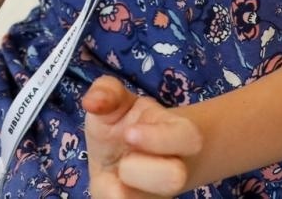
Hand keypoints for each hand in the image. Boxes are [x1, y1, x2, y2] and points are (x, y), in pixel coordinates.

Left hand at [82, 76, 203, 197]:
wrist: (121, 156)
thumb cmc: (122, 123)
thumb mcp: (116, 101)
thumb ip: (106, 92)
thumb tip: (93, 101)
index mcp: (178, 133)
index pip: (188, 138)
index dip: (159, 138)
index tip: (129, 133)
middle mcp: (176, 169)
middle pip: (175, 178)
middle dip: (138, 168)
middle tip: (122, 159)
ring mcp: (159, 194)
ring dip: (121, 191)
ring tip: (113, 174)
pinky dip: (108, 195)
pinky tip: (107, 184)